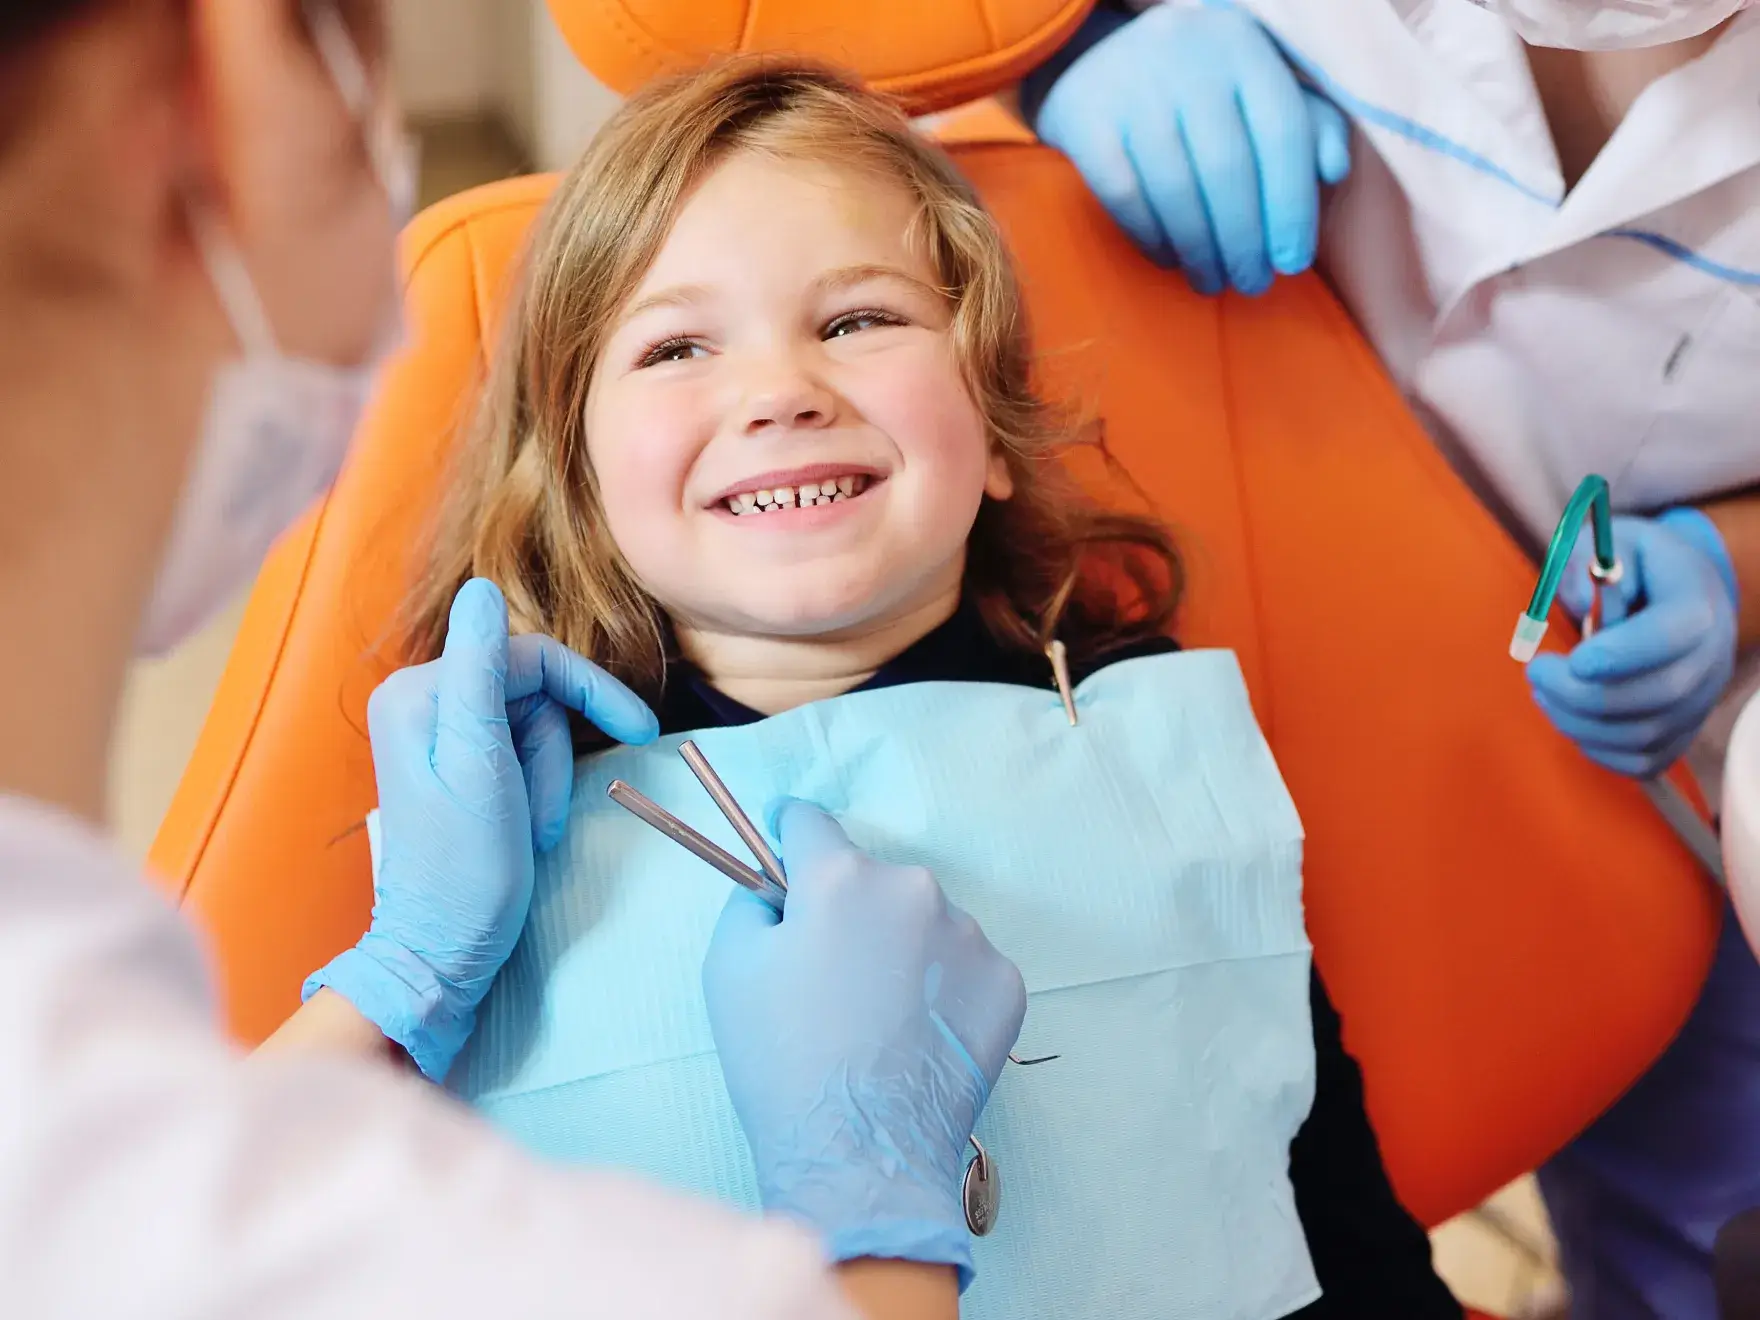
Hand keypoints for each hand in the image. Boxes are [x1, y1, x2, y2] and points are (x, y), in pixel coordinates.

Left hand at [305, 578, 658, 1079]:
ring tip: (534, 829)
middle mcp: (419, 701)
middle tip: (546, 813)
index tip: (641, 731)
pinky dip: (537, 787)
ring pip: (531, 723)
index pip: (528, 657)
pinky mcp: (454, 767)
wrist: (440, 950)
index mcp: (419, 693)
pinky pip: (518, 751)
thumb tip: (482, 587)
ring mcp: (435, 735)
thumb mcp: (480, 765)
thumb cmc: (467, 866)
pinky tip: (526, 826)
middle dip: (555, 751)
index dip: (590, 689)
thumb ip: (480, 671)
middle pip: (530, 690)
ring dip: (549, 777)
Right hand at [702, 802, 1026, 1287]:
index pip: (811, 824)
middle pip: (872, 882)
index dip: (790, 842)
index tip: (786, 857)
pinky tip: (917, 1037)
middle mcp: (914, 889)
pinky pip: (965, 968)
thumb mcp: (728, 968)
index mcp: (842, 877)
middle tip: (831, 979)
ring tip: (878, 1021)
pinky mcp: (1005, 983)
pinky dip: (943, 991)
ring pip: (923, 924)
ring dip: (903, 952)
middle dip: (850, 914)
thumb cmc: (783, 1063)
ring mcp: (969, 936)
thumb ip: (750, 903)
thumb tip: (778, 890)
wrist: (861, 1154)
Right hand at [1034, 1, 1350, 295]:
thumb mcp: (1256, 89)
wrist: (1092, 60)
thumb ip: (1308, 125)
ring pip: (1176, 189)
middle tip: (1251, 284)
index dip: (1292, 206)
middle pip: (1228, 168)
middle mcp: (1187, 54)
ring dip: (1200, 251)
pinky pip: (1125, 196)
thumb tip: (1334, 171)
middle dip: (1245, 241)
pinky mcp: (1083, 118)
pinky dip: (1151, 238)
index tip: (1293, 262)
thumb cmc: (1197, 89)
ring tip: (1212, 282)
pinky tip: (1168, 259)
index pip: (1282, 132)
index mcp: (1243, 45)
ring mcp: (1131, 85)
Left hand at [1527, 511, 1738, 778]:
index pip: (1672, 636)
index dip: (1623, 654)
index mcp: (1696, 603)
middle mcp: (1710, 659)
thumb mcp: (1611, 541)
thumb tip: (1577, 603)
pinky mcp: (1682, 731)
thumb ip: (1584, 562)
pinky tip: (1572, 719)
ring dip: (1581, 722)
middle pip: (1657, 694)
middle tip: (1537, 674)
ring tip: (1545, 694)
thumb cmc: (1639, 566)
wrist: (1684, 594)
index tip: (1574, 660)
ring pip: (1645, 734)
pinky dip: (1600, 750)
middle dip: (1583, 694)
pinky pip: (1644, 760)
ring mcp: (1700, 701)